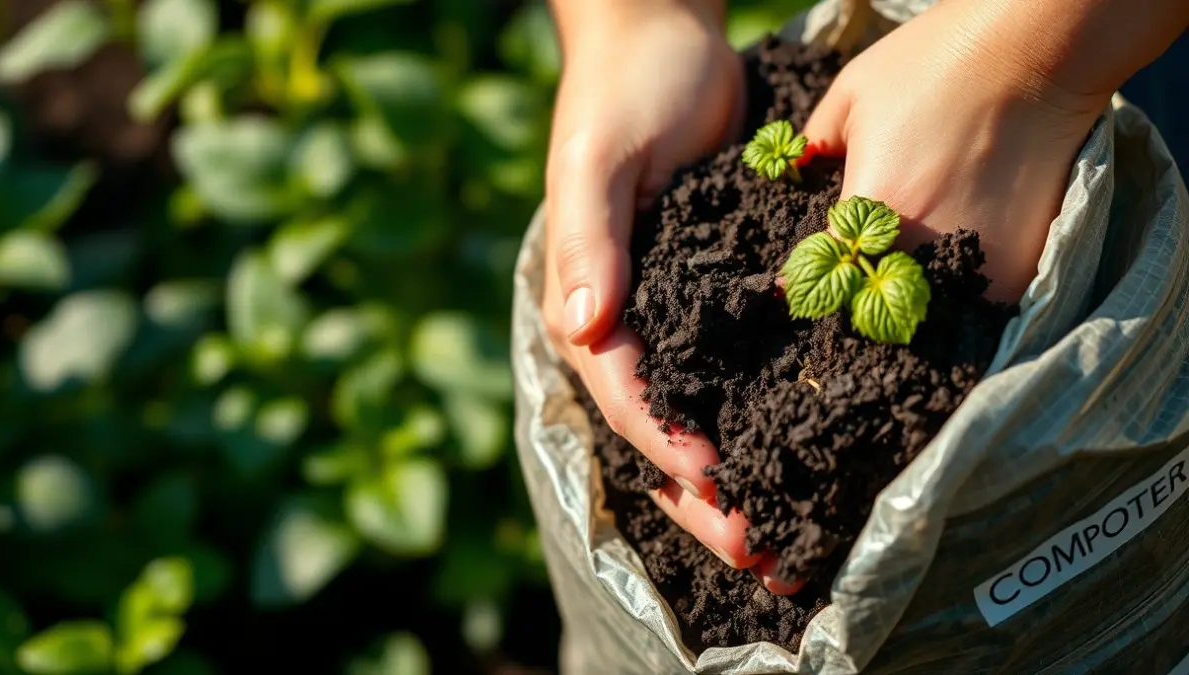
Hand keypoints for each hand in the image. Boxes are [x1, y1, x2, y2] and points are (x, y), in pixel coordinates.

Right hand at [543, 0, 795, 584]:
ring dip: (741, 477)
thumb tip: (583, 326)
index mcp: (582, 307)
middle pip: (662, 434)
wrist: (661, 44)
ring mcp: (665, 320)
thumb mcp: (598, 161)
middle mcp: (619, 328)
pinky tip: (803, 454)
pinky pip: (729, 376)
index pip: (627, 400)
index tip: (728, 493)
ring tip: (793, 535)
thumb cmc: (621, 95)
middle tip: (768, 555)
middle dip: (707, 500)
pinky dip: (760, 421)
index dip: (674, 453)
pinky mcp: (709, 301)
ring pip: (698, 419)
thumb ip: (589, 242)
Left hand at [801, 0, 1114, 302]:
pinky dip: (966, 291)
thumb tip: (799, 172)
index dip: (813, 271)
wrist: (1034, 50)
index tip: (804, 279)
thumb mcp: (851, 92)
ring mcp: (972, 264)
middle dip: (864, 286)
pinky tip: (962, 257)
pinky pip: (978, 302)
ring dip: (916, 296)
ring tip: (920, 261)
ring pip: (928, 306)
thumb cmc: (936, 62)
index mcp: (869, 207)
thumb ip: (816, 143)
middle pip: (873, 296)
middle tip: (867, 267)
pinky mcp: (1017, 270)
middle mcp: (918, 247)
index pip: (826, 265)